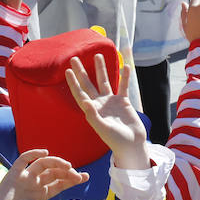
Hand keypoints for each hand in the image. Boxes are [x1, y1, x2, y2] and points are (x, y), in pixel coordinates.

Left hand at [65, 53, 146, 168]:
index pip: (79, 93)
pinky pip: (123, 86)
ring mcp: (111, 102)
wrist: (131, 144)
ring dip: (101, 69)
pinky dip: (124, 77)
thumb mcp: (102, 128)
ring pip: (104, 81)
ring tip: (98, 55)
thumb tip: (85, 101)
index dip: (73, 82)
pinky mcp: (123, 102)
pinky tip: (125, 66)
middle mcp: (99, 104)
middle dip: (82, 71)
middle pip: (88, 84)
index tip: (68, 70)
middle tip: (75, 58)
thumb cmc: (115, 140)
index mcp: (91, 110)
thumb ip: (93, 115)